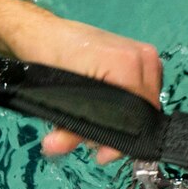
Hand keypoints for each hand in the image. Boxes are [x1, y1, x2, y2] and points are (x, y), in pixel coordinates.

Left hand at [0, 0, 163, 164]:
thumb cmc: (48, 58)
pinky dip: (122, 106)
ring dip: (119, 120)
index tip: (101, 155)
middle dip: (117, 132)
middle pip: (143, 111)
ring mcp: (144, 55)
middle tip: (90, 144)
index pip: (139, 115)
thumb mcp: (56, 97)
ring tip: (91, 128)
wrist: (43, 33)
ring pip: (142, 104)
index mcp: (128, 63)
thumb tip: (56, 149)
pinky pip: (140, 92)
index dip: (120, 140)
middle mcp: (143, 57)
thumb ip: (67, 127)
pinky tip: (102, 112)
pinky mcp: (139, 58)